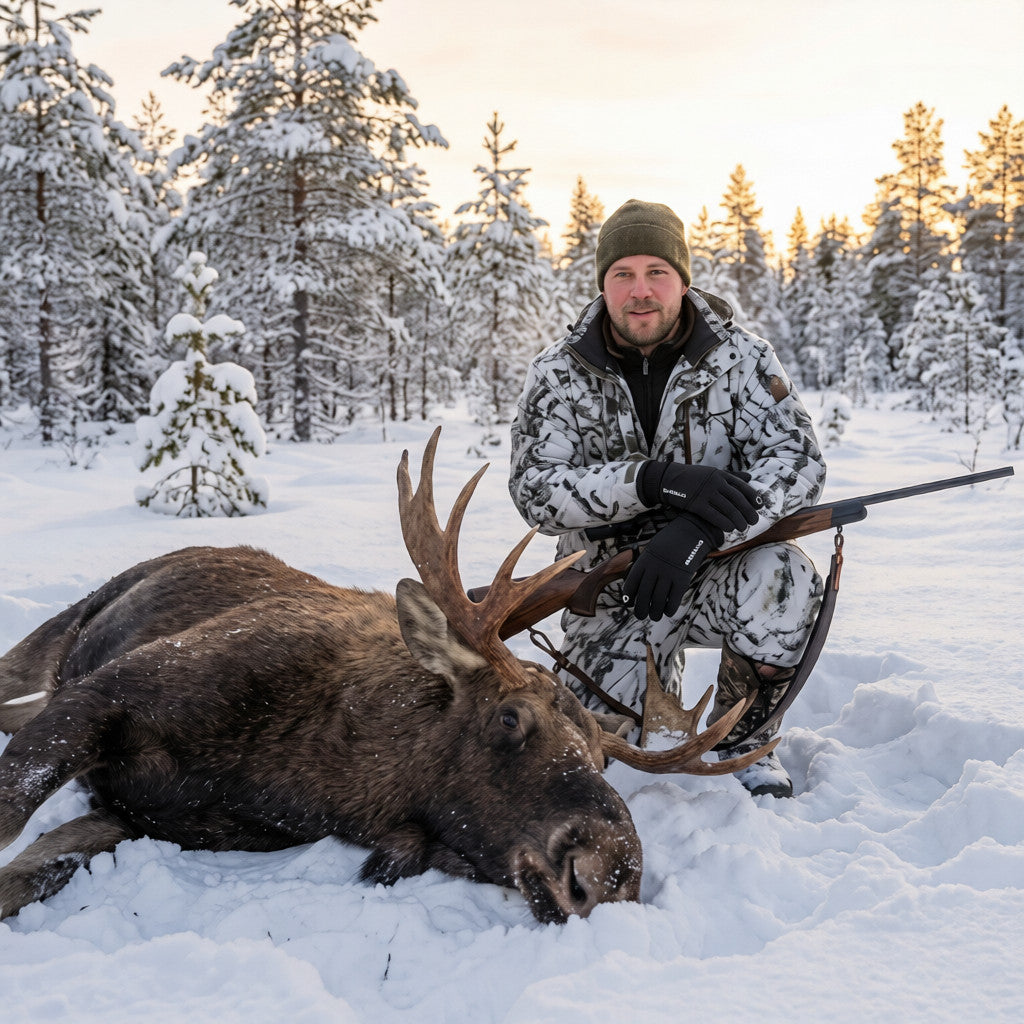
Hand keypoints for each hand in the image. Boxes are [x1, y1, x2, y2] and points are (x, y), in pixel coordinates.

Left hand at [620, 515, 721, 621]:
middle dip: (640, 610)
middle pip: (643, 596)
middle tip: (641, 616)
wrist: (691, 532)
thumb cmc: (670, 541)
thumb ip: (644, 565)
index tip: (630, 604)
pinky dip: (669, 609)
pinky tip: (668, 612)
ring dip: (654, 613)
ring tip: (654, 616)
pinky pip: (673, 600)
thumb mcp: (652, 549)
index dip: (629, 597)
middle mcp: (654, 569)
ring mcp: (668, 575)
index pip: (631, 584)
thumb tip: (637, 585)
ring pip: (657, 601)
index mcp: (644, 561)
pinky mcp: (682, 579)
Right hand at [642, 462, 760, 533]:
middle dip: (748, 511)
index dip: (752, 497)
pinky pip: (713, 515)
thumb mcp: (712, 472)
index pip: (741, 486)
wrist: (669, 479)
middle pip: (737, 499)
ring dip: (738, 519)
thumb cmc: (693, 477)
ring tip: (743, 528)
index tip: (760, 506)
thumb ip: (730, 476)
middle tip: (754, 521)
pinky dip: (724, 523)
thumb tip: (750, 476)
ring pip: (727, 508)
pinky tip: (729, 529)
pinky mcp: (696, 503)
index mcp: (720, 474)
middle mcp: (715, 482)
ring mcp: (706, 493)